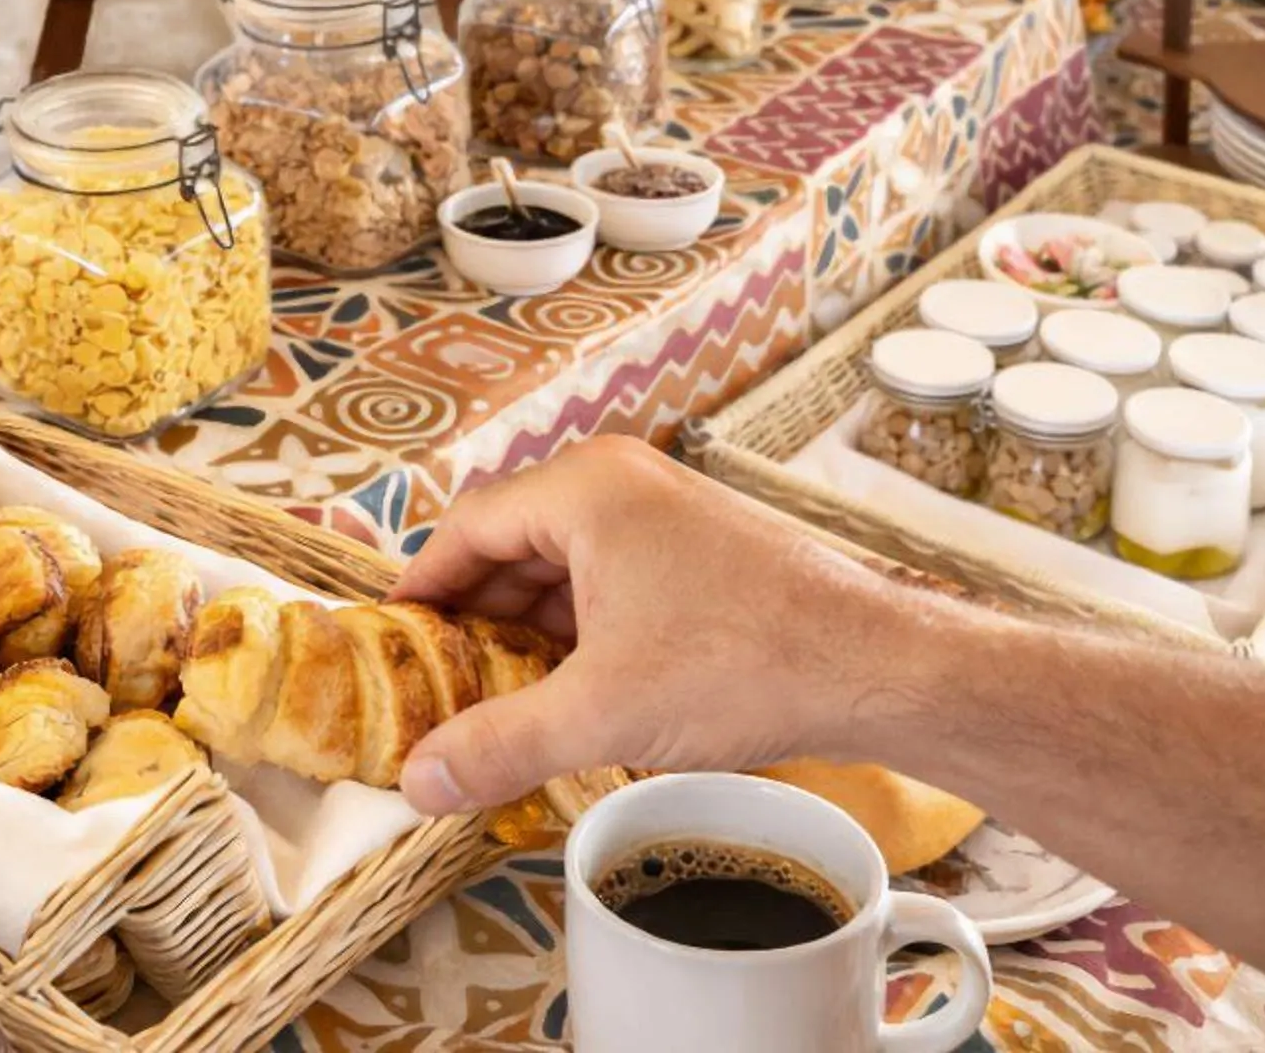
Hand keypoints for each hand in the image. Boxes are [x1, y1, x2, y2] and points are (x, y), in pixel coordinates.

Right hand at [388, 436, 925, 814]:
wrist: (875, 666)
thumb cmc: (748, 662)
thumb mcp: (601, 712)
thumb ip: (498, 743)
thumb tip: (417, 780)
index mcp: (585, 489)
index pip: (465, 526)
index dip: (420, 590)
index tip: (389, 647)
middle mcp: (621, 485)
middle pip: (510, 545)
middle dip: (470, 621)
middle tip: (433, 689)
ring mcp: (664, 517)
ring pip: (561, 570)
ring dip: (524, 633)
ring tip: (493, 704)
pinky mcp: (697, 556)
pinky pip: (608, 584)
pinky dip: (575, 635)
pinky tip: (566, 695)